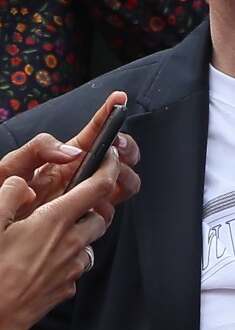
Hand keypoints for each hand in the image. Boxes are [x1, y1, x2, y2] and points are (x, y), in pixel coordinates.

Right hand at [0, 92, 139, 329]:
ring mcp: (71, 270)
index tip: (111, 155)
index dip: (110, 166)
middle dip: (94, 204)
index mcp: (55, 221)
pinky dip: (70, 259)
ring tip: (56, 232)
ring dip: (82, 233)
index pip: (98, 186)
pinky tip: (46, 260)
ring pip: (90, 243)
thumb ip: (10, 194)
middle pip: (100, 215)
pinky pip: (77, 268)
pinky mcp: (64, 291)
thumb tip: (24, 184)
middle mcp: (71, 244)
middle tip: (75, 199)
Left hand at [1, 91, 139, 224]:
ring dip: (125, 176)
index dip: (110, 112)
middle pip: (123, 155)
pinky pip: (109, 212)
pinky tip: (96, 205)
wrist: (2, 231)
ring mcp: (88, 196)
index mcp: (70, 155)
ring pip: (124, 182)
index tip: (119, 99)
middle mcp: (85, 173)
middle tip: (116, 149)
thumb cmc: (3, 192)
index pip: (97, 129)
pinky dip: (110, 205)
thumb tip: (73, 153)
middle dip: (127, 148)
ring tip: (108, 178)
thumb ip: (41, 147)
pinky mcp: (85, 219)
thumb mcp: (15, 163)